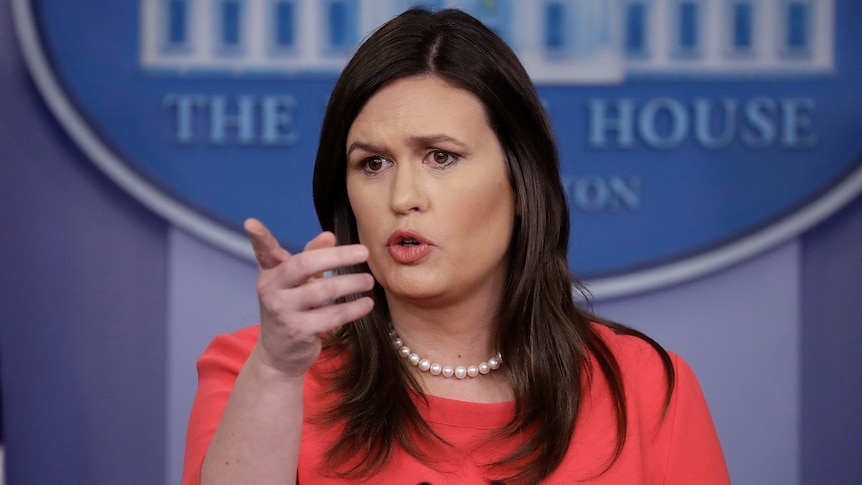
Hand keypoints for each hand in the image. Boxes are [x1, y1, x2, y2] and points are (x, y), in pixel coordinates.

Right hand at [244, 218, 374, 376]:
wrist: (280, 354)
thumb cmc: (292, 308)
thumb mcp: (298, 281)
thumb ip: (312, 256)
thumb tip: (329, 236)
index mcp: (271, 273)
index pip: (264, 251)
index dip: (258, 238)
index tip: (251, 223)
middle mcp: (271, 290)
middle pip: (304, 265)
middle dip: (337, 257)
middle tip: (364, 252)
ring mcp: (283, 311)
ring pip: (323, 291)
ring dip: (352, 284)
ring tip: (368, 281)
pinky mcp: (298, 331)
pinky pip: (332, 316)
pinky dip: (353, 308)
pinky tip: (367, 303)